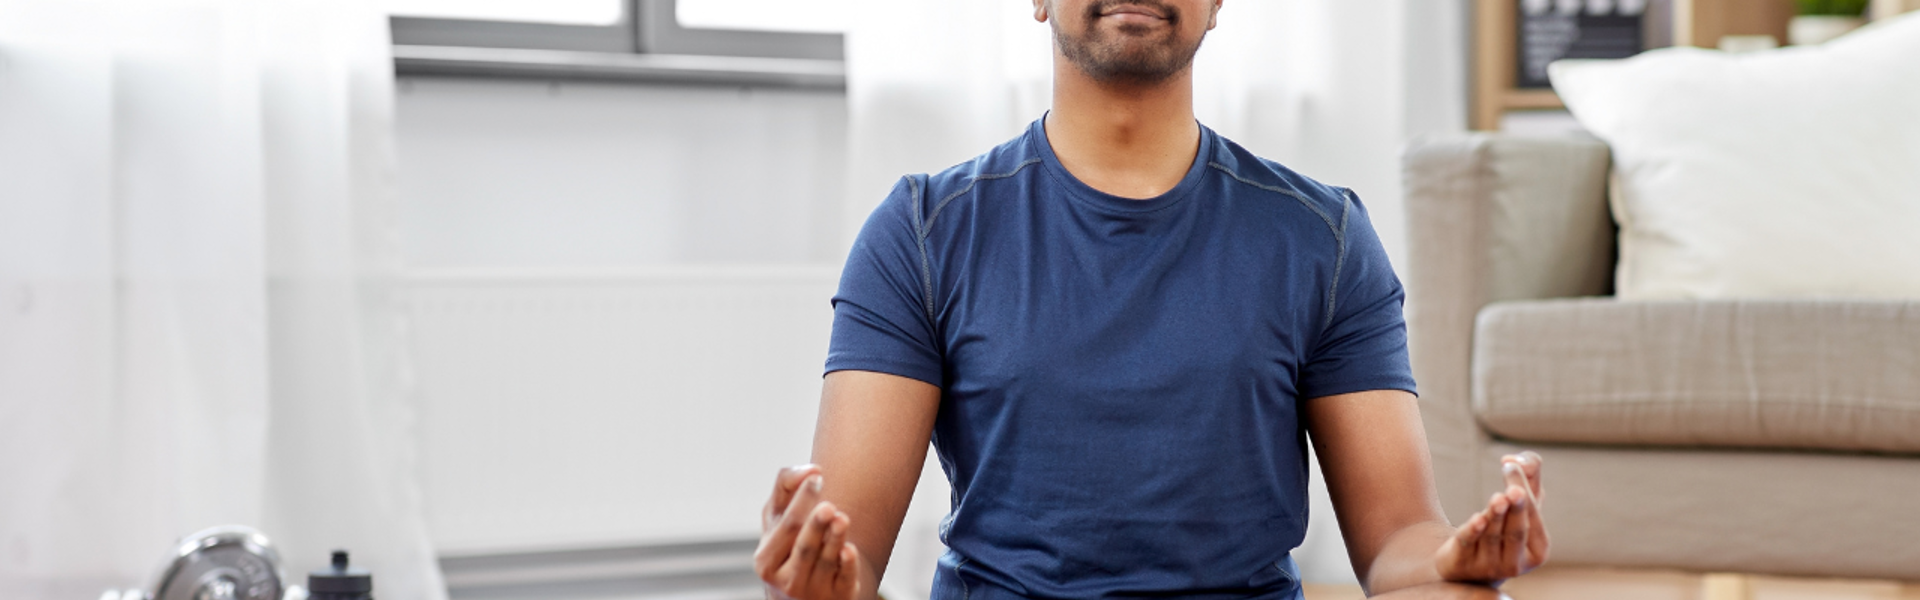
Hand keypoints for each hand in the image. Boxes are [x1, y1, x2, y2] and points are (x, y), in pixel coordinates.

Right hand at [754, 465, 867, 599]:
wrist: (803, 592)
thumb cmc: (789, 545)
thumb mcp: (777, 517)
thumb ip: (786, 486)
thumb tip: (811, 470)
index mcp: (767, 559)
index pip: (786, 526)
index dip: (801, 501)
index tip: (817, 477)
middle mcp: (786, 580)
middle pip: (803, 548)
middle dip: (815, 526)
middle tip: (828, 507)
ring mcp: (812, 592)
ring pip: (826, 562)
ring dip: (834, 540)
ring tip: (842, 519)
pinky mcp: (837, 598)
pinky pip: (844, 580)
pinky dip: (848, 566)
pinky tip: (849, 550)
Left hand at [1434, 451, 1547, 584]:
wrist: (1468, 562)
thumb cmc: (1504, 527)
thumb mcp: (1521, 501)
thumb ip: (1529, 473)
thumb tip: (1513, 459)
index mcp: (1538, 550)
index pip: (1533, 518)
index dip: (1524, 491)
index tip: (1509, 464)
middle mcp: (1516, 564)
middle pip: (1516, 532)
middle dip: (1516, 510)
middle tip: (1514, 491)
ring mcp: (1489, 568)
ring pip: (1492, 537)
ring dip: (1495, 517)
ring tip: (1498, 498)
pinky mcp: (1462, 565)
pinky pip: (1468, 545)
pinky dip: (1473, 532)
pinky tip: (1477, 519)